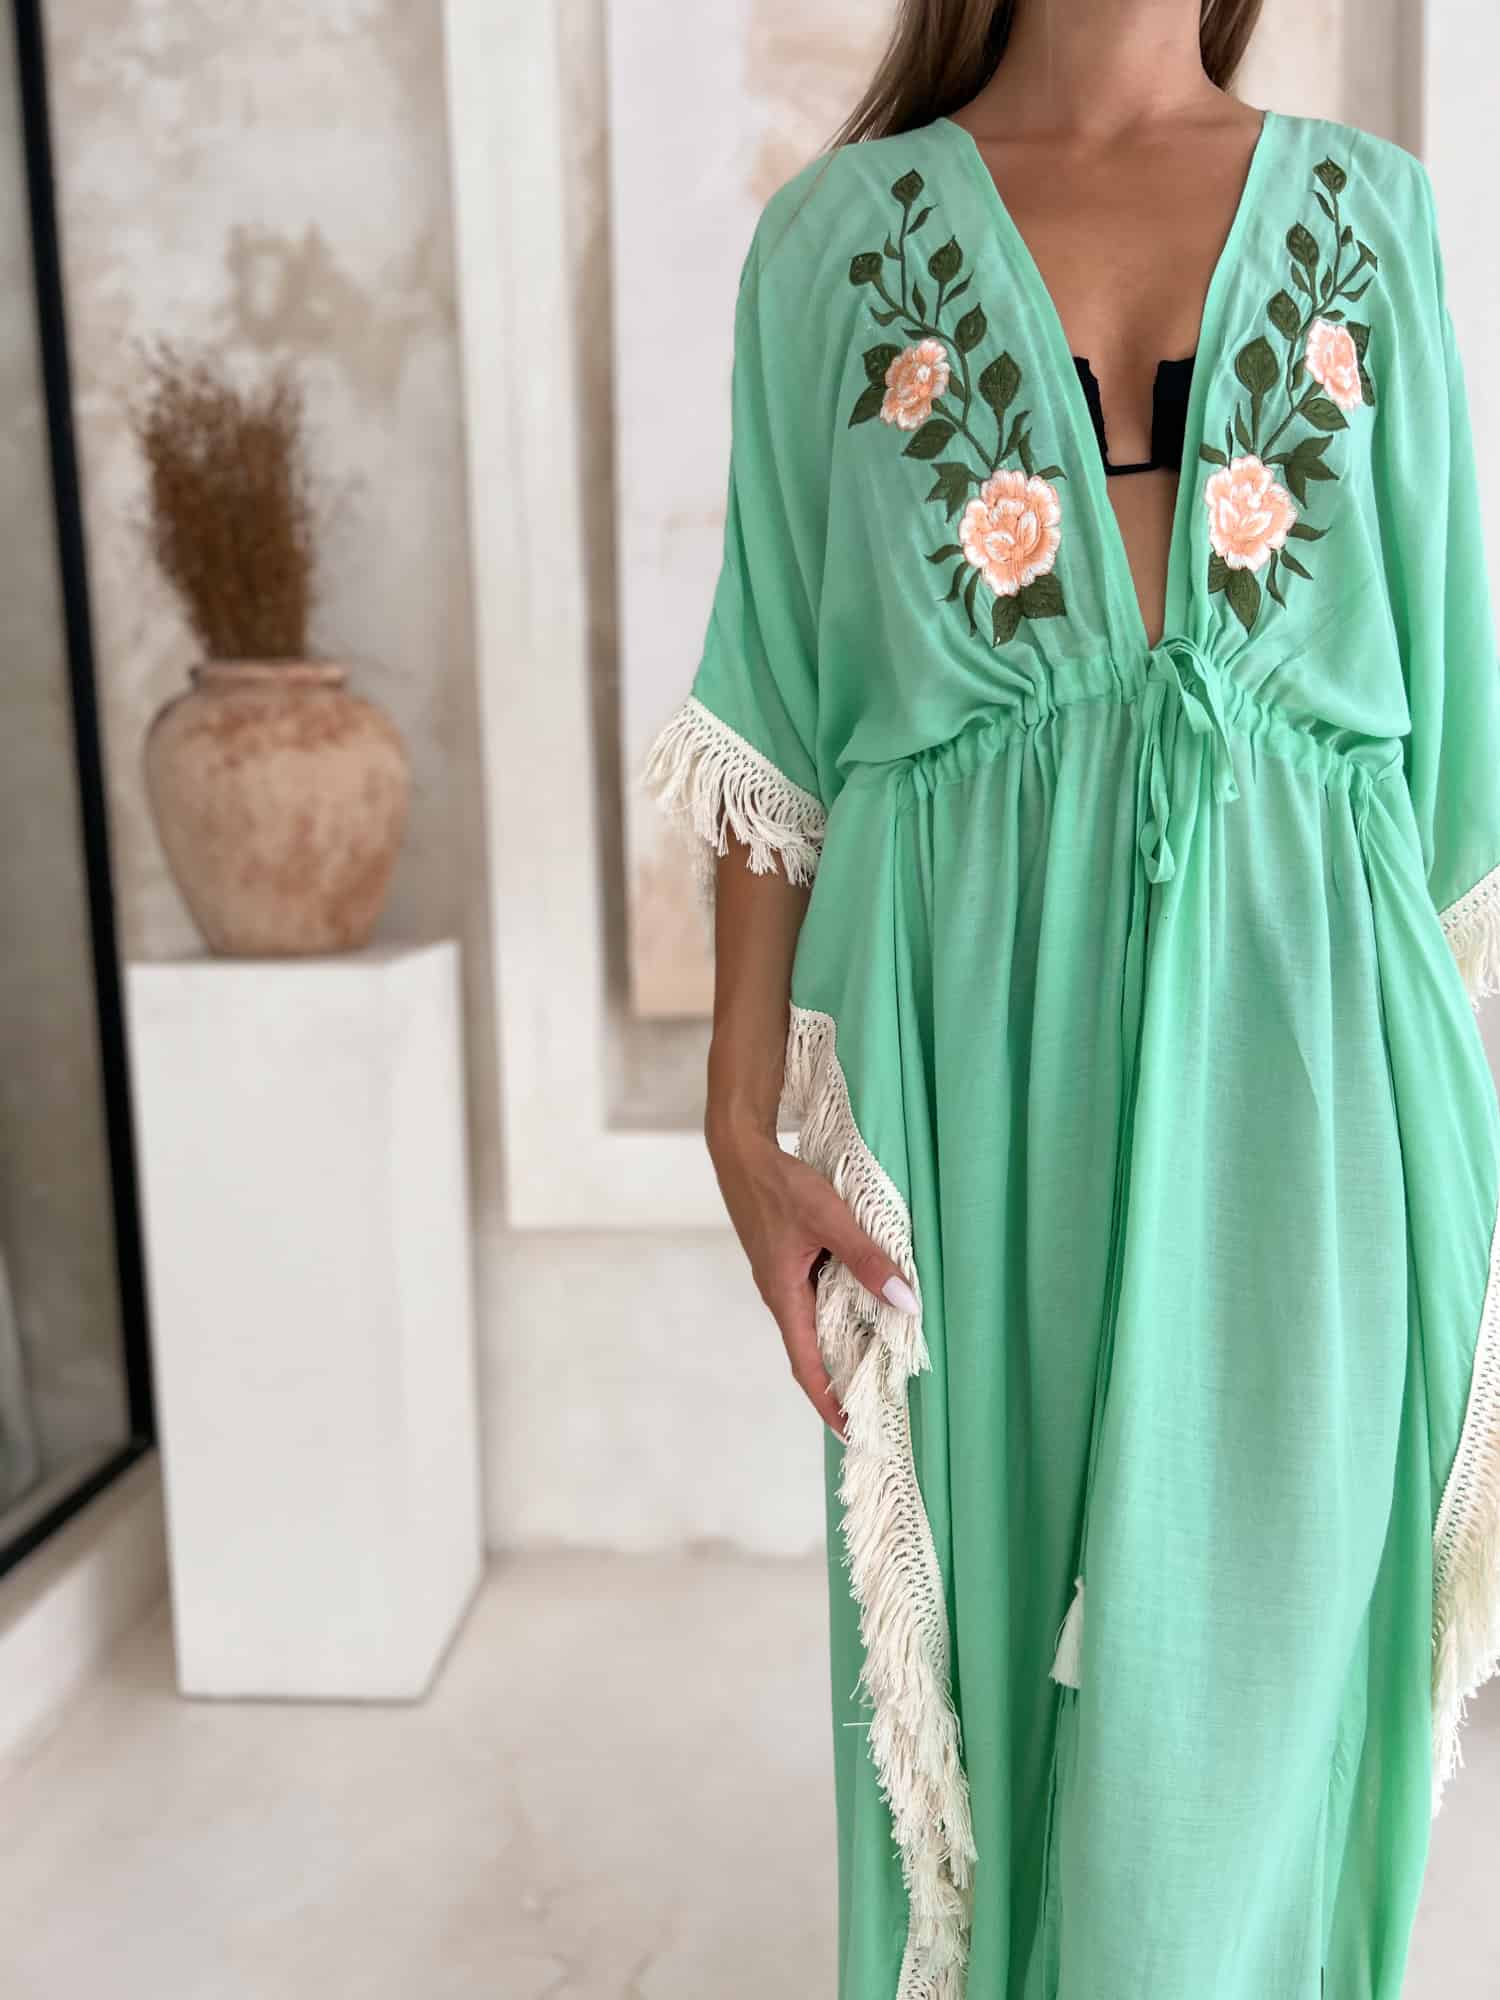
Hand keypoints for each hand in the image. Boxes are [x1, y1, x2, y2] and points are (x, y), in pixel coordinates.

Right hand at [706, 1119, 919, 1437]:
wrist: (741, 1152)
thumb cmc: (779, 1185)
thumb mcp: (829, 1219)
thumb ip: (867, 1258)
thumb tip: (906, 1302)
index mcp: (784, 1296)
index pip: (806, 1366)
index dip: (828, 1402)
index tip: (852, 1431)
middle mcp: (781, 1295)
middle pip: (812, 1351)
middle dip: (841, 1380)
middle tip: (878, 1402)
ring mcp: (783, 1278)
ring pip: (816, 1322)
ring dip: (843, 1343)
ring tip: (880, 1361)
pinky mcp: (787, 1261)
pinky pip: (816, 1297)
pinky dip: (841, 1311)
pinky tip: (867, 1304)